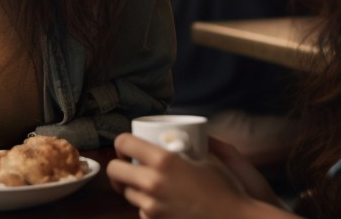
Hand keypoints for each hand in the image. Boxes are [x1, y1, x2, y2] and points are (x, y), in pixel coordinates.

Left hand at [107, 133, 292, 218]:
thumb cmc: (226, 188)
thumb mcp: (208, 158)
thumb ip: (191, 144)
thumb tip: (183, 131)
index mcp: (164, 161)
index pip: (124, 143)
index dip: (122, 142)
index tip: (127, 145)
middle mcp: (153, 183)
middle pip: (114, 170)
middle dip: (119, 166)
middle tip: (129, 165)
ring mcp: (151, 206)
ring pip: (127, 193)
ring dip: (134, 187)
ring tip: (149, 184)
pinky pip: (141, 210)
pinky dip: (148, 206)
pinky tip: (162, 203)